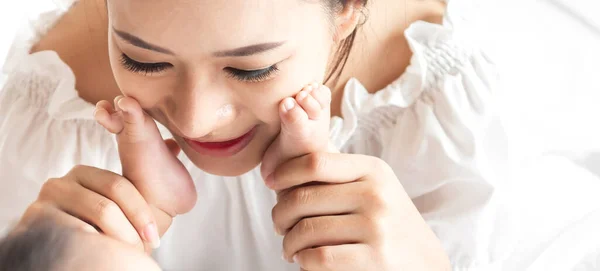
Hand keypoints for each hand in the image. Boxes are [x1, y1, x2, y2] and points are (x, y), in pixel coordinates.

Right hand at [16, 139, 180, 252]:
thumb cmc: (105, 226)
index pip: (118, 187)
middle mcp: (59, 184)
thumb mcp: (120, 200)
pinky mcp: (35, 223)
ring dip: (117, 243)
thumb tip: (174, 145)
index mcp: (82, 173)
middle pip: (105, 207)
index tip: (154, 236)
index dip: (140, 213)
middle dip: (130, 231)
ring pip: (92, 224)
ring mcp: (43, 203)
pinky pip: (74, 238)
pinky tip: (107, 254)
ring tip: (129, 254)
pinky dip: (96, 247)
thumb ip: (142, 173)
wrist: (75, 250)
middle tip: (145, 248)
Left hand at [266, 152, 450, 270]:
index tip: (271, 184)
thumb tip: (284, 158)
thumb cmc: (387, 220)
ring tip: (291, 248)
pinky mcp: (375, 259)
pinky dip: (303, 261)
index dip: (284, 173)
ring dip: (289, 243)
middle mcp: (375, 194)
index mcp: (372, 170)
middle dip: (279, 215)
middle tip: (279, 226)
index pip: (314, 161)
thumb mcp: (372, 186)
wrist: (425, 261)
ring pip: (306, 230)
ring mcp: (376, 227)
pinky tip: (306, 261)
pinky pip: (318, 257)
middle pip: (302, 198)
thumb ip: (336, 171)